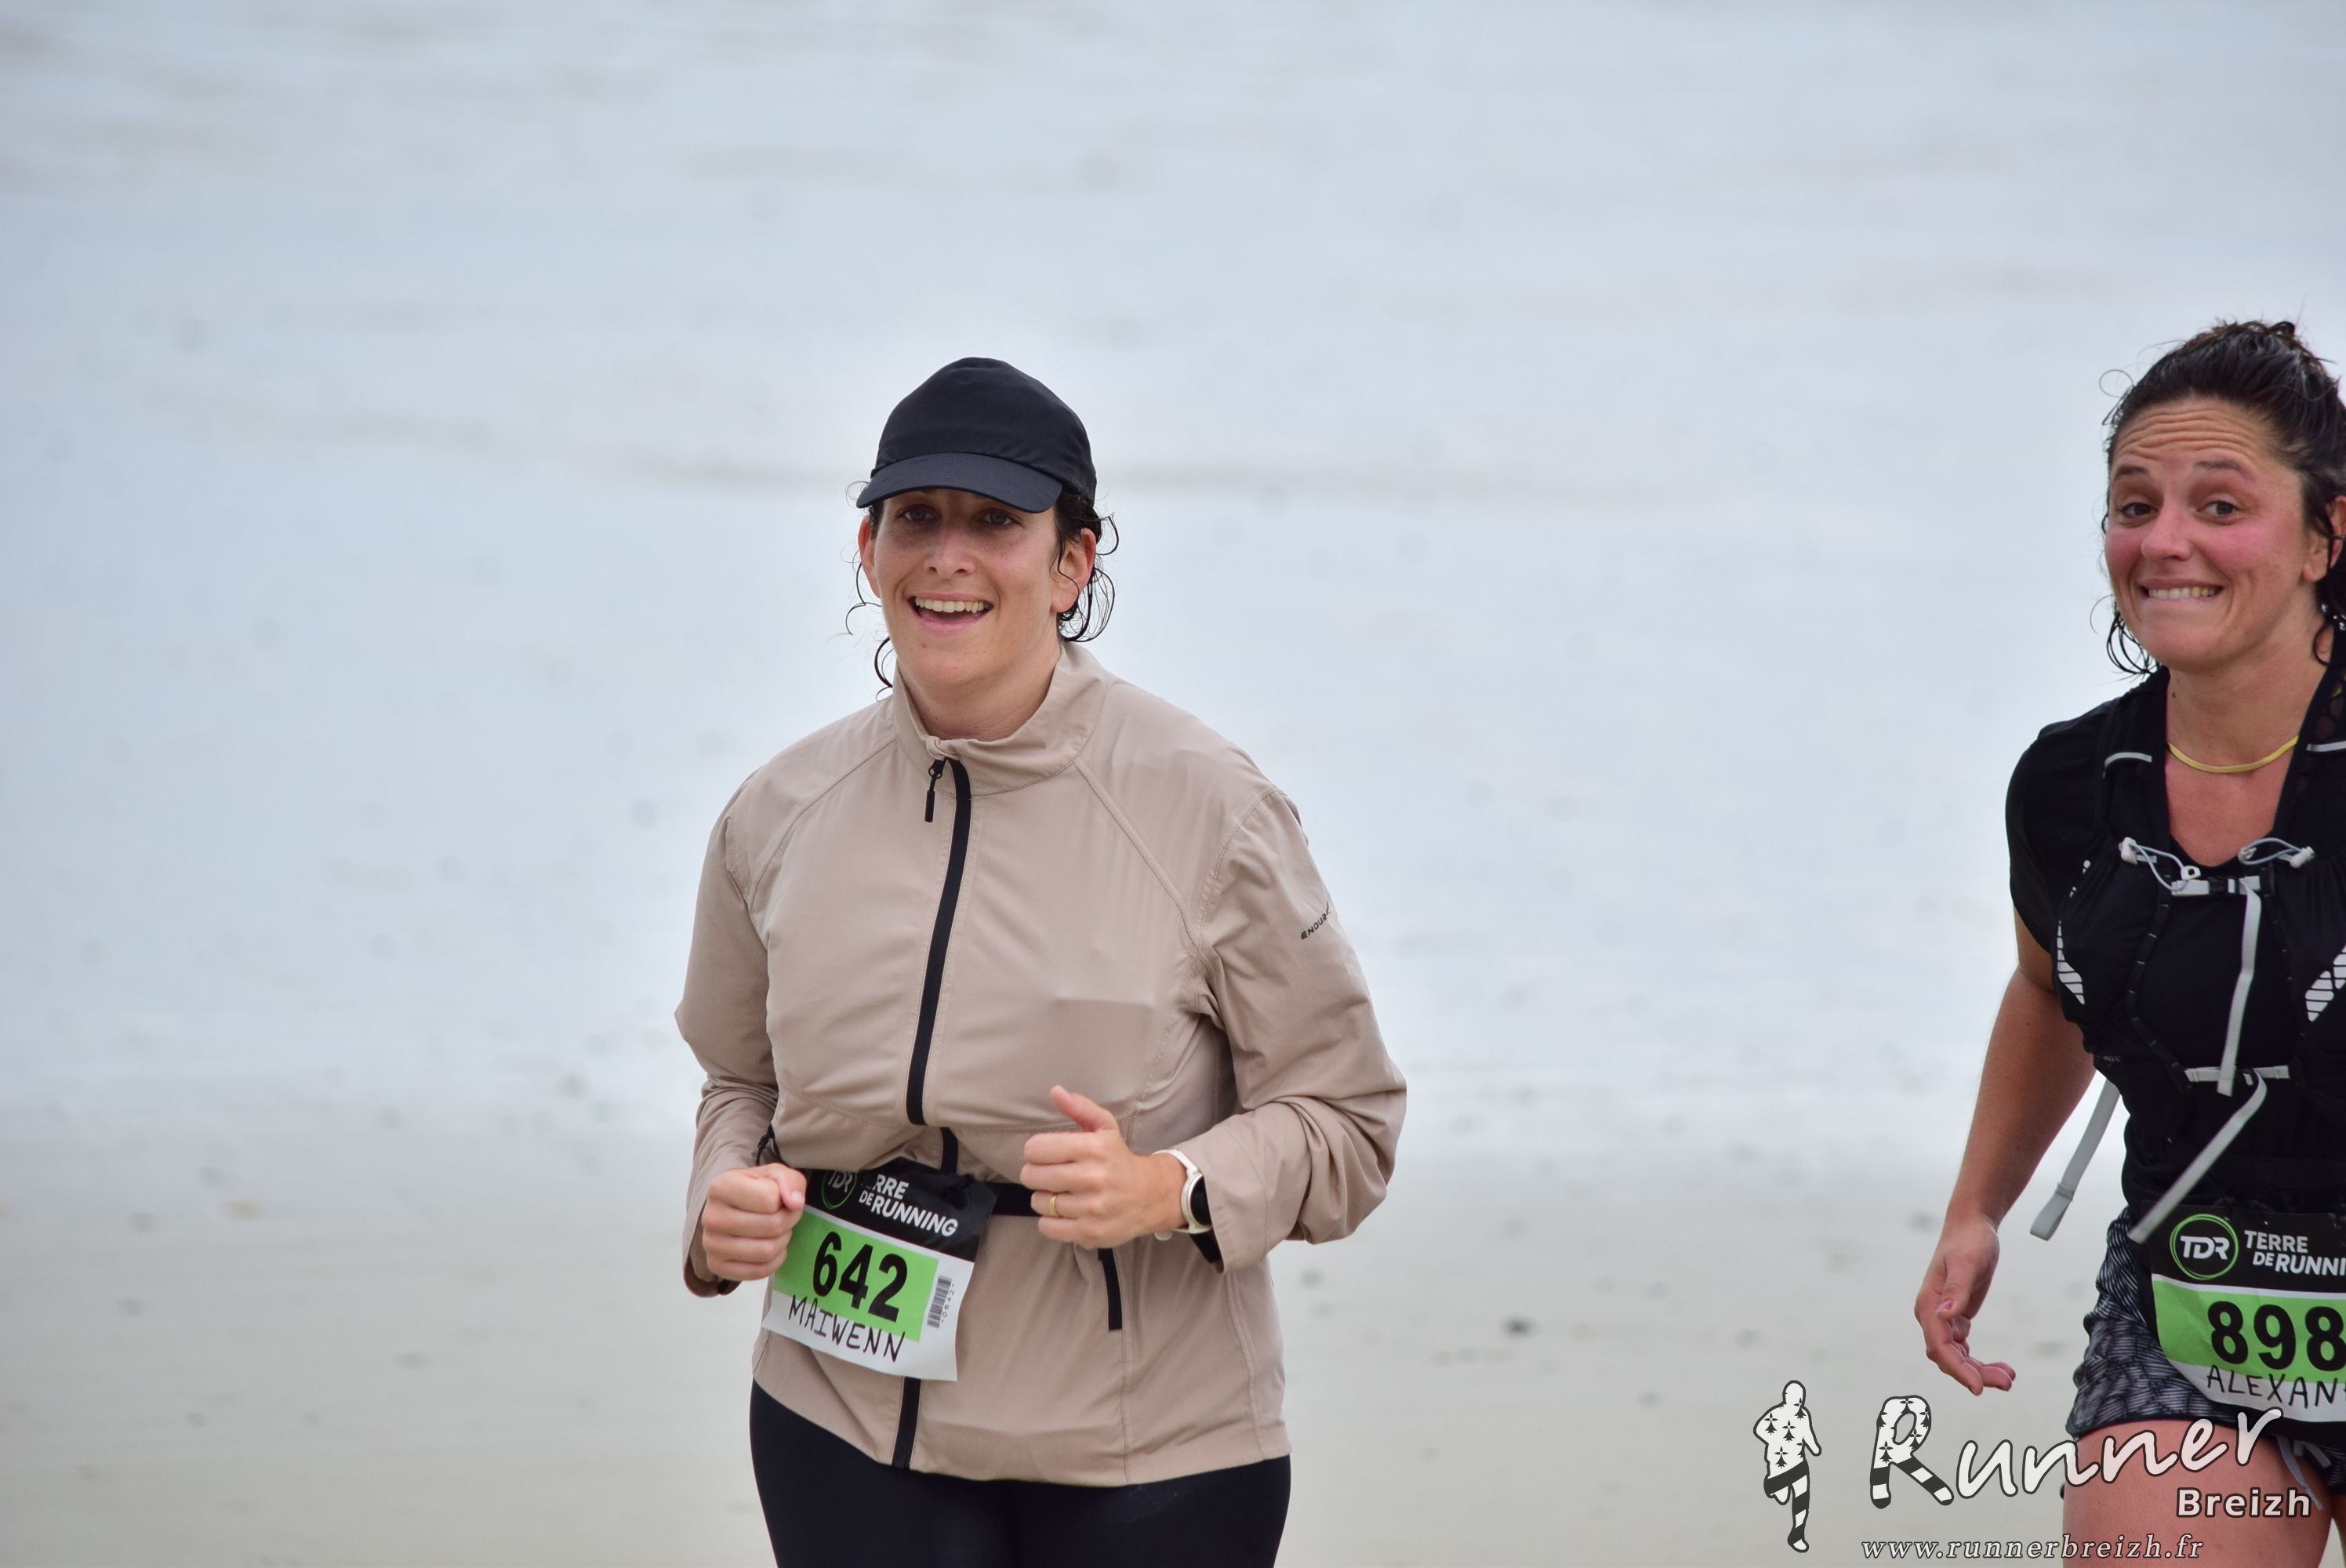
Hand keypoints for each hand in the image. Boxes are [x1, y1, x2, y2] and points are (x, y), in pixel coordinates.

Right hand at [700, 1163, 807, 1282]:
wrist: (731, 1208)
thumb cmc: (754, 1189)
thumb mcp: (774, 1174)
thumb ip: (789, 1181)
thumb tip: (795, 1203)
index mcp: (721, 1187)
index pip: (770, 1199)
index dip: (786, 1201)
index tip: (782, 1200)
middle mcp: (711, 1216)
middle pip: (771, 1226)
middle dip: (787, 1221)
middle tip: (784, 1216)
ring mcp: (711, 1244)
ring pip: (766, 1251)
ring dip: (782, 1241)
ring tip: (777, 1231)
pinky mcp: (716, 1266)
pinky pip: (757, 1272)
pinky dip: (773, 1261)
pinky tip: (771, 1247)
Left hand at [1020, 1086, 1185, 1248]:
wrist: (1151, 1196)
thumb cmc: (1119, 1160)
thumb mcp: (1105, 1128)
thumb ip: (1080, 1108)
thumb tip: (1055, 1091)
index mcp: (1093, 1148)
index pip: (1036, 1148)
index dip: (1036, 1151)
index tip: (1046, 1154)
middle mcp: (1092, 1178)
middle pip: (1033, 1176)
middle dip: (1036, 1174)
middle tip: (1051, 1175)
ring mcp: (1091, 1208)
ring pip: (1039, 1202)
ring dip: (1044, 1198)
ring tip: (1061, 1194)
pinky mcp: (1090, 1232)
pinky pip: (1047, 1227)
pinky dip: (1050, 1221)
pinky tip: (1064, 1212)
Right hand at [1916, 1212, 2015, 1394]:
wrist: (1972, 1227)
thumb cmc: (1969, 1242)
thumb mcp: (1967, 1263)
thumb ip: (1957, 1290)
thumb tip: (1946, 1317)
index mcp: (1929, 1305)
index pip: (1939, 1347)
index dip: (1957, 1370)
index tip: (1978, 1388)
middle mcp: (1932, 1316)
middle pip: (1948, 1358)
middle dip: (1974, 1374)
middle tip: (2007, 1382)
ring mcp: (1944, 1319)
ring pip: (1957, 1358)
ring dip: (1980, 1371)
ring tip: (2009, 1378)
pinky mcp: (1957, 1319)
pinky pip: (1964, 1350)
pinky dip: (1981, 1363)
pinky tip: (2004, 1368)